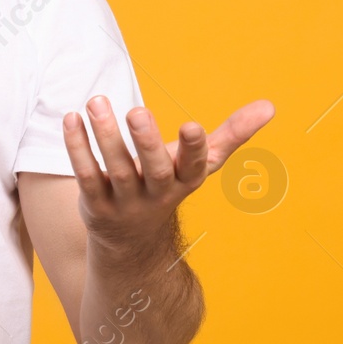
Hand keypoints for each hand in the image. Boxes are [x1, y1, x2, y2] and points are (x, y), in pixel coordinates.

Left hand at [62, 95, 275, 250]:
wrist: (133, 241)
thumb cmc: (168, 184)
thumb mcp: (200, 163)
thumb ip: (233, 134)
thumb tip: (270, 106)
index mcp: (185, 181)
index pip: (194, 166)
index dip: (194, 148)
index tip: (192, 125)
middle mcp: (157, 194)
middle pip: (153, 170)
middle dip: (146, 141)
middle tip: (138, 111)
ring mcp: (126, 203)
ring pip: (116, 170)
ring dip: (105, 136)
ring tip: (96, 102)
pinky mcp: (95, 206)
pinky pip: (86, 176)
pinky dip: (77, 148)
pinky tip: (71, 119)